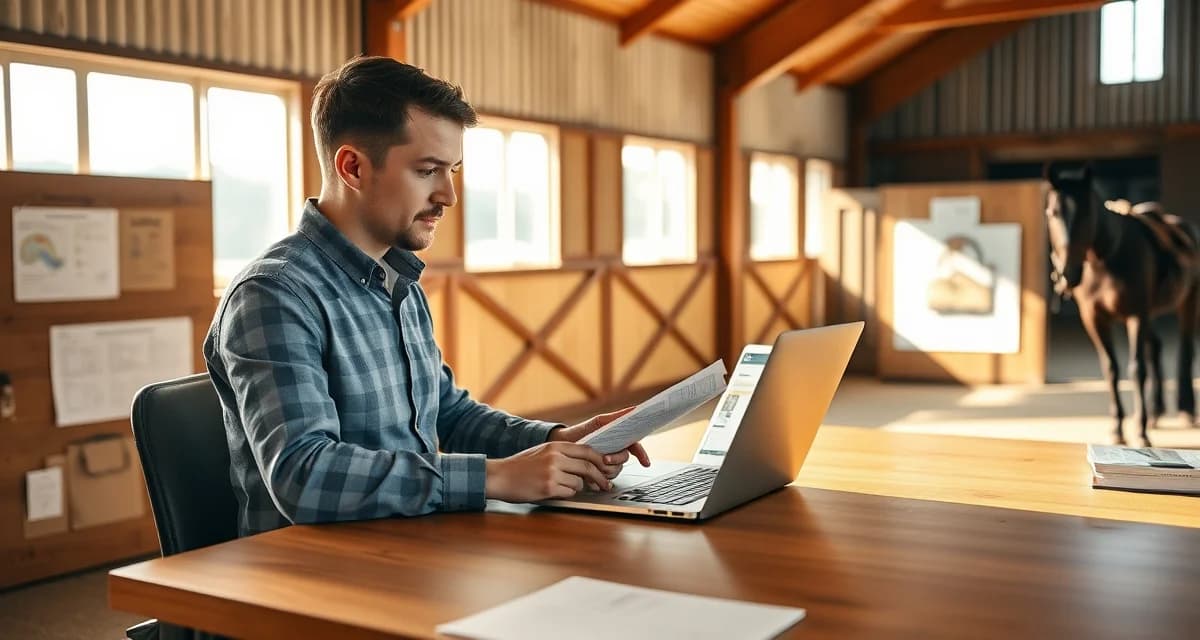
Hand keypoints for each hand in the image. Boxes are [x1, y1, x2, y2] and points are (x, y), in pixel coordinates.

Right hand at [485, 441, 613, 501]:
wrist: (500, 476)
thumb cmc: (520, 466)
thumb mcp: (542, 451)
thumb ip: (563, 455)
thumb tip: (586, 464)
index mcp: (556, 446)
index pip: (588, 450)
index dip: (601, 461)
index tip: (607, 469)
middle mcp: (556, 457)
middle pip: (588, 467)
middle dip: (599, 478)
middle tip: (604, 486)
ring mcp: (552, 472)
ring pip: (579, 483)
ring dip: (576, 488)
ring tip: (562, 486)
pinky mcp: (548, 487)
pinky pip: (568, 493)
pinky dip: (565, 494)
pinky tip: (553, 491)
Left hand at [548, 406, 651, 476]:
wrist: (562, 445)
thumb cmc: (581, 431)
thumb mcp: (598, 422)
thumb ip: (617, 417)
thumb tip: (634, 409)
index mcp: (617, 439)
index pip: (634, 447)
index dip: (642, 454)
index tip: (645, 462)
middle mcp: (614, 452)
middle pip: (624, 460)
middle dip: (615, 460)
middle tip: (605, 459)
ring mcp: (607, 464)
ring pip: (616, 471)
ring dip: (606, 469)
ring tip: (593, 464)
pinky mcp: (598, 474)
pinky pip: (605, 479)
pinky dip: (598, 478)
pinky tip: (590, 474)